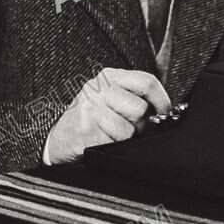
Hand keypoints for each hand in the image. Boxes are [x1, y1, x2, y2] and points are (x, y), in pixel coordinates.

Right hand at [45, 68, 170, 164]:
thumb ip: (134, 96)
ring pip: (129, 129)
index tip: (164, 113)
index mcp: (108, 76)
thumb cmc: (89, 119)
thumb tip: (163, 110)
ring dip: (124, 138)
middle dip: (141, 125)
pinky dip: (111, 147)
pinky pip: (115, 142)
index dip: (162, 100)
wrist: (59, 139)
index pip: (146, 82)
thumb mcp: (110, 98)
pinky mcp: (85, 130)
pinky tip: (100, 141)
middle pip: (141, 109)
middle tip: (128, 128)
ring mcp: (90, 108)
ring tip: (110, 134)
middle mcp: (98, 89)